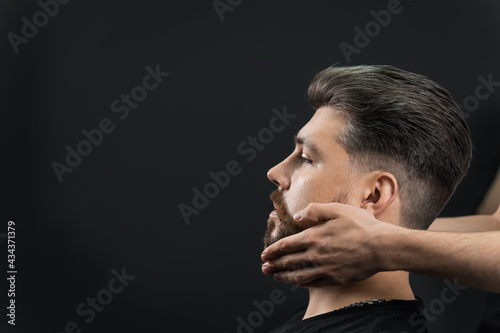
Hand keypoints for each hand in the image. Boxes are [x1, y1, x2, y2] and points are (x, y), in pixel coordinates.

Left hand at [261, 202, 393, 286]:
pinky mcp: (336, 278)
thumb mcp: (336, 209)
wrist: (382, 247)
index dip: (273, 251)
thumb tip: (296, 216)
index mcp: (314, 237)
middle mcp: (316, 255)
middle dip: (274, 265)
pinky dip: (303, 283)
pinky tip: (298, 282)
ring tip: (276, 276)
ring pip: (299, 276)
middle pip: (289, 262)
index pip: (286, 246)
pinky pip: (314, 283)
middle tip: (264, 268)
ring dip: (285, 276)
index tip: (264, 254)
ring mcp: (326, 268)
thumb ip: (314, 210)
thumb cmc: (361, 225)